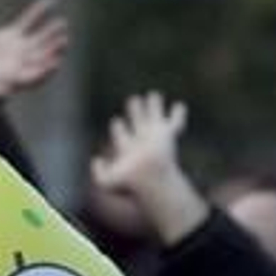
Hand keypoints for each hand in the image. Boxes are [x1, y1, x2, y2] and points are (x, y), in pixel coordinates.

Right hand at [0, 0, 69, 112]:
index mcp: (16, 81)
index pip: (35, 77)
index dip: (45, 71)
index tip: (56, 64)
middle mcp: (23, 65)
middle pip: (42, 57)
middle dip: (53, 49)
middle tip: (64, 40)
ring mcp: (19, 49)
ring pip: (39, 39)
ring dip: (51, 31)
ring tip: (62, 23)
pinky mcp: (12, 36)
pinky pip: (27, 22)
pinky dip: (38, 12)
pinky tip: (51, 1)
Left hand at [89, 93, 207, 244]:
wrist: (152, 179)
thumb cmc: (131, 181)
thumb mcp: (108, 181)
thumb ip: (98, 174)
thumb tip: (96, 159)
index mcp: (128, 145)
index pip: (121, 131)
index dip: (119, 127)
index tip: (117, 122)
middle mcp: (142, 138)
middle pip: (138, 120)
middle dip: (135, 109)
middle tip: (133, 100)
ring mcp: (155, 135)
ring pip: (155, 116)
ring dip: (154, 106)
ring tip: (154, 95)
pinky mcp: (167, 134)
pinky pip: (175, 122)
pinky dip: (177, 114)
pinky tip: (179, 106)